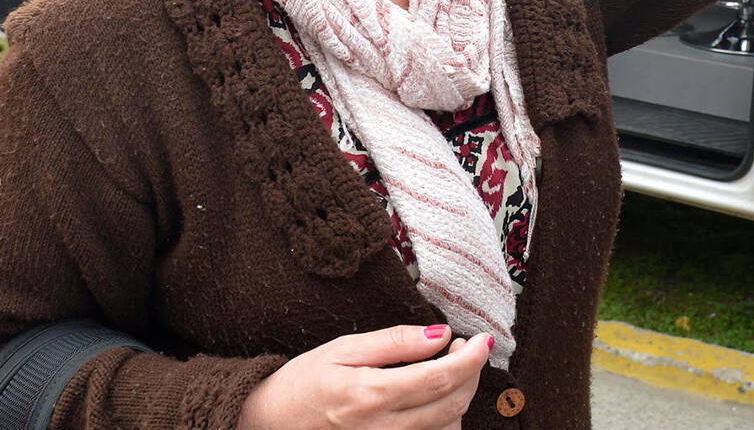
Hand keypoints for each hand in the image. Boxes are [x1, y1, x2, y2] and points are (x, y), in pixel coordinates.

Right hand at [237, 325, 488, 429]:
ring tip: (448, 370)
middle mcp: (382, 428)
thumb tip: (440, 334)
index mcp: (371, 394)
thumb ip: (395, 341)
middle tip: (463, 347)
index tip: (484, 338)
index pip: (441, 376)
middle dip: (470, 372)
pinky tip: (435, 399)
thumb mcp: (344, 348)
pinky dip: (446, 420)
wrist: (270, 423)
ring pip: (448, 427)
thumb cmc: (304, 381)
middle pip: (452, 403)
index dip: (472, 357)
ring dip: (460, 397)